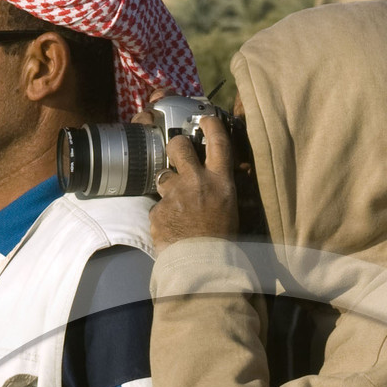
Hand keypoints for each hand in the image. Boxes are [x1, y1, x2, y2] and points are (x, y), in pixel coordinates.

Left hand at [149, 109, 237, 248]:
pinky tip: (171, 227)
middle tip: (176, 152)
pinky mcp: (158, 211)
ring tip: (177, 206)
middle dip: (174, 145)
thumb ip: (220, 188)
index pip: (217, 141)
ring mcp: (175, 195)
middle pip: (178, 145)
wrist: (204, 268)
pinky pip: (157, 206)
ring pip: (163, 176)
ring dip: (168, 186)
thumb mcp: (230, 209)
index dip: (210, 124)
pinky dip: (162, 214)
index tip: (205, 118)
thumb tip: (214, 177)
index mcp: (220, 182)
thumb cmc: (222, 242)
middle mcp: (197, 182)